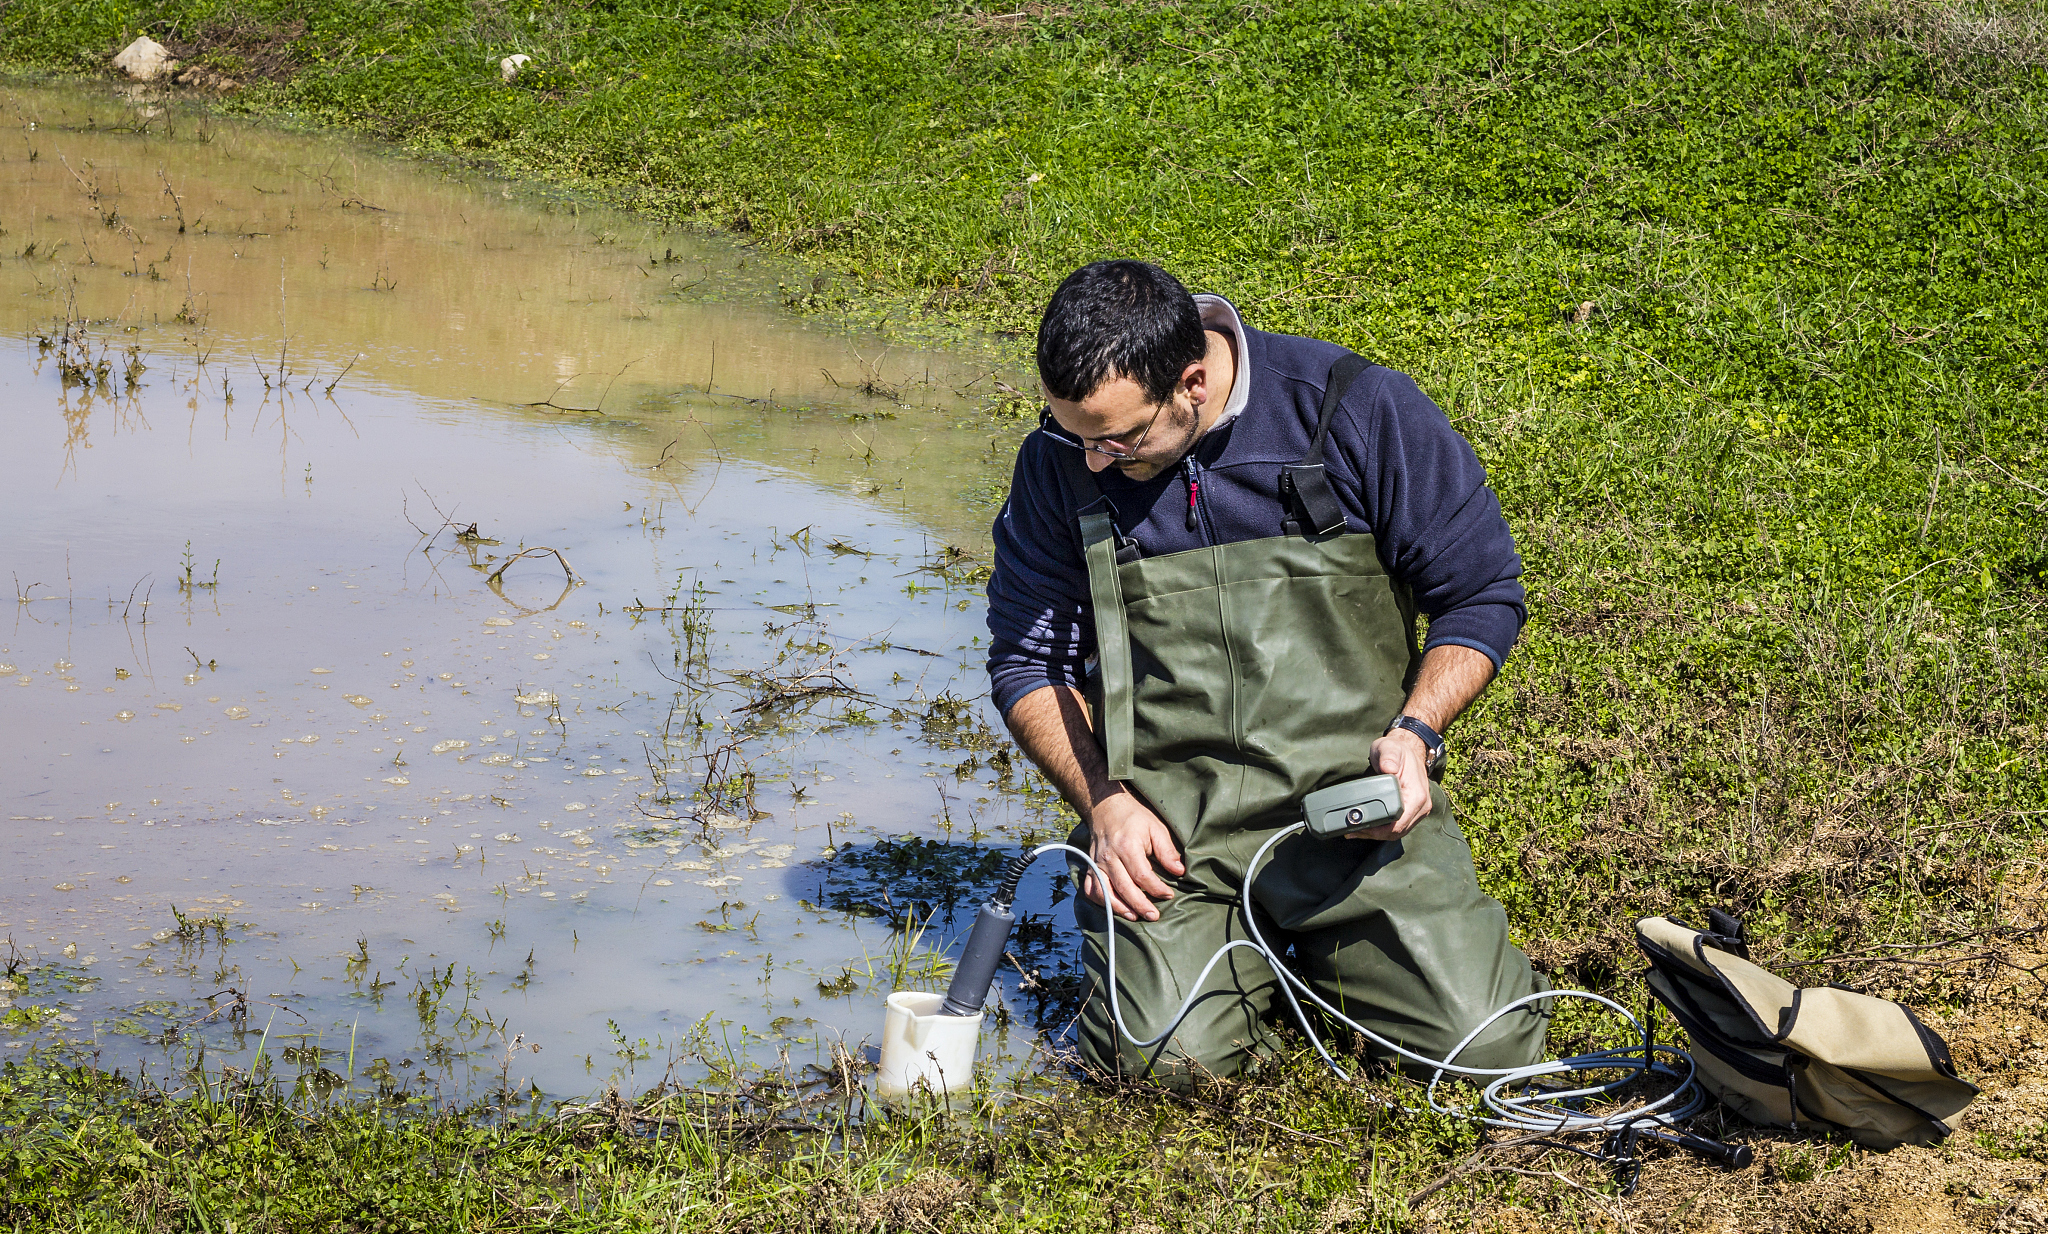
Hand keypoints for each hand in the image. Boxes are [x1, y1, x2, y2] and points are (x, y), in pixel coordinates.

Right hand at [1081, 791, 1185, 921]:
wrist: (1106, 806)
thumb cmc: (1134, 817)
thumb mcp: (1156, 828)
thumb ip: (1167, 851)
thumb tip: (1179, 871)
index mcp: (1127, 846)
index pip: (1142, 876)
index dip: (1157, 889)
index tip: (1169, 895)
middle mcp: (1109, 857)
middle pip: (1124, 888)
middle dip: (1140, 905)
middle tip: (1154, 916)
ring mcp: (1097, 863)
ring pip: (1105, 892)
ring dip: (1119, 908)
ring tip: (1135, 917)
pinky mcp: (1090, 867)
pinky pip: (1091, 889)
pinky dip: (1100, 902)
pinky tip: (1114, 907)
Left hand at [1357, 729, 1432, 840]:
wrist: (1408, 750)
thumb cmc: (1397, 751)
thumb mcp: (1389, 749)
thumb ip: (1388, 758)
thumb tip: (1387, 768)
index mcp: (1417, 795)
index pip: (1398, 823)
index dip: (1379, 830)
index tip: (1361, 827)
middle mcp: (1421, 806)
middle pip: (1397, 831)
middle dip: (1374, 834)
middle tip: (1353, 831)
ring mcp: (1418, 810)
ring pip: (1398, 832)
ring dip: (1377, 834)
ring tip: (1356, 831)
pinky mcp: (1412, 811)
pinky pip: (1398, 826)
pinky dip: (1383, 830)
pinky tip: (1368, 828)